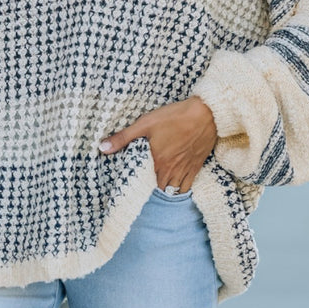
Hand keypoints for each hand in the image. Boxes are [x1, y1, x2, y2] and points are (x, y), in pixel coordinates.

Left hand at [98, 96, 217, 192]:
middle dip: (152, 193)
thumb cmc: (175, 117)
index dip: (138, 190)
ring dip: (165, 193)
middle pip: (160, 190)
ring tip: (157, 194)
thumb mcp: (145, 124)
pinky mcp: (196, 166)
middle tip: (144, 193)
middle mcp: (171, 170)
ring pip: (174, 191)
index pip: (145, 185)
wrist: (206, 114)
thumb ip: (123, 138)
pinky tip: (175, 189)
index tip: (132, 191)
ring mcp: (185, 169)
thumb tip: (102, 148)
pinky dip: (180, 191)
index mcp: (157, 162)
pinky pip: (187, 186)